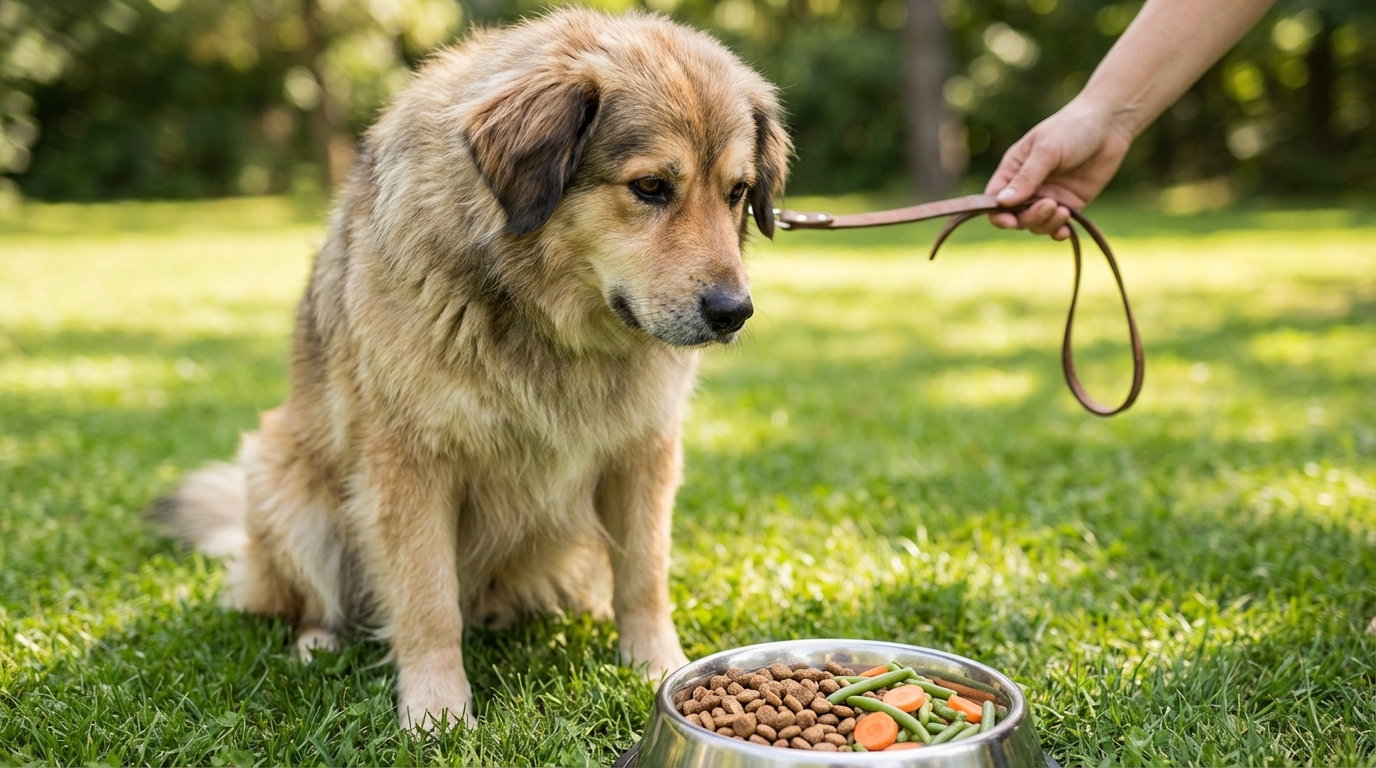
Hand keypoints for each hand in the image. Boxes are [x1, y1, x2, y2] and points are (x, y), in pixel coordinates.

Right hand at [984, 98, 1134, 239]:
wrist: (1109, 125)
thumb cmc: (1072, 128)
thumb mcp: (1046, 150)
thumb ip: (1026, 178)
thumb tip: (1002, 203)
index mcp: (1013, 170)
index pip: (994, 200)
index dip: (998, 214)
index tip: (1011, 220)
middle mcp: (1027, 186)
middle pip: (1015, 216)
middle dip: (1029, 217)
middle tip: (1050, 205)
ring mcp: (1048, 196)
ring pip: (1035, 224)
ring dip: (1046, 223)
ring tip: (1063, 211)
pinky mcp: (1069, 203)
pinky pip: (1057, 225)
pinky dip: (1058, 231)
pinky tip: (1065, 231)